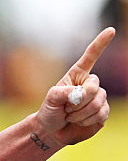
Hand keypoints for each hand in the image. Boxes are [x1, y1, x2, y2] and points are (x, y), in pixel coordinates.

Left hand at [35, 27, 114, 146]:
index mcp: (77, 76)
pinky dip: (86, 120)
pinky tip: (79, 122)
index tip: (111, 30)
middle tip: (66, 109)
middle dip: (78, 102)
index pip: (90, 56)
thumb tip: (80, 94)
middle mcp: (90, 84)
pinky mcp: (103, 112)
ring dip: (80, 114)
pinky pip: (101, 114)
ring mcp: (98, 98)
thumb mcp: (50, 100)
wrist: (52, 131)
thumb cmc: (50, 112)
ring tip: (70, 116)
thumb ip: (62, 93)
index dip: (101, 43)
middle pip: (94, 87)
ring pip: (98, 102)